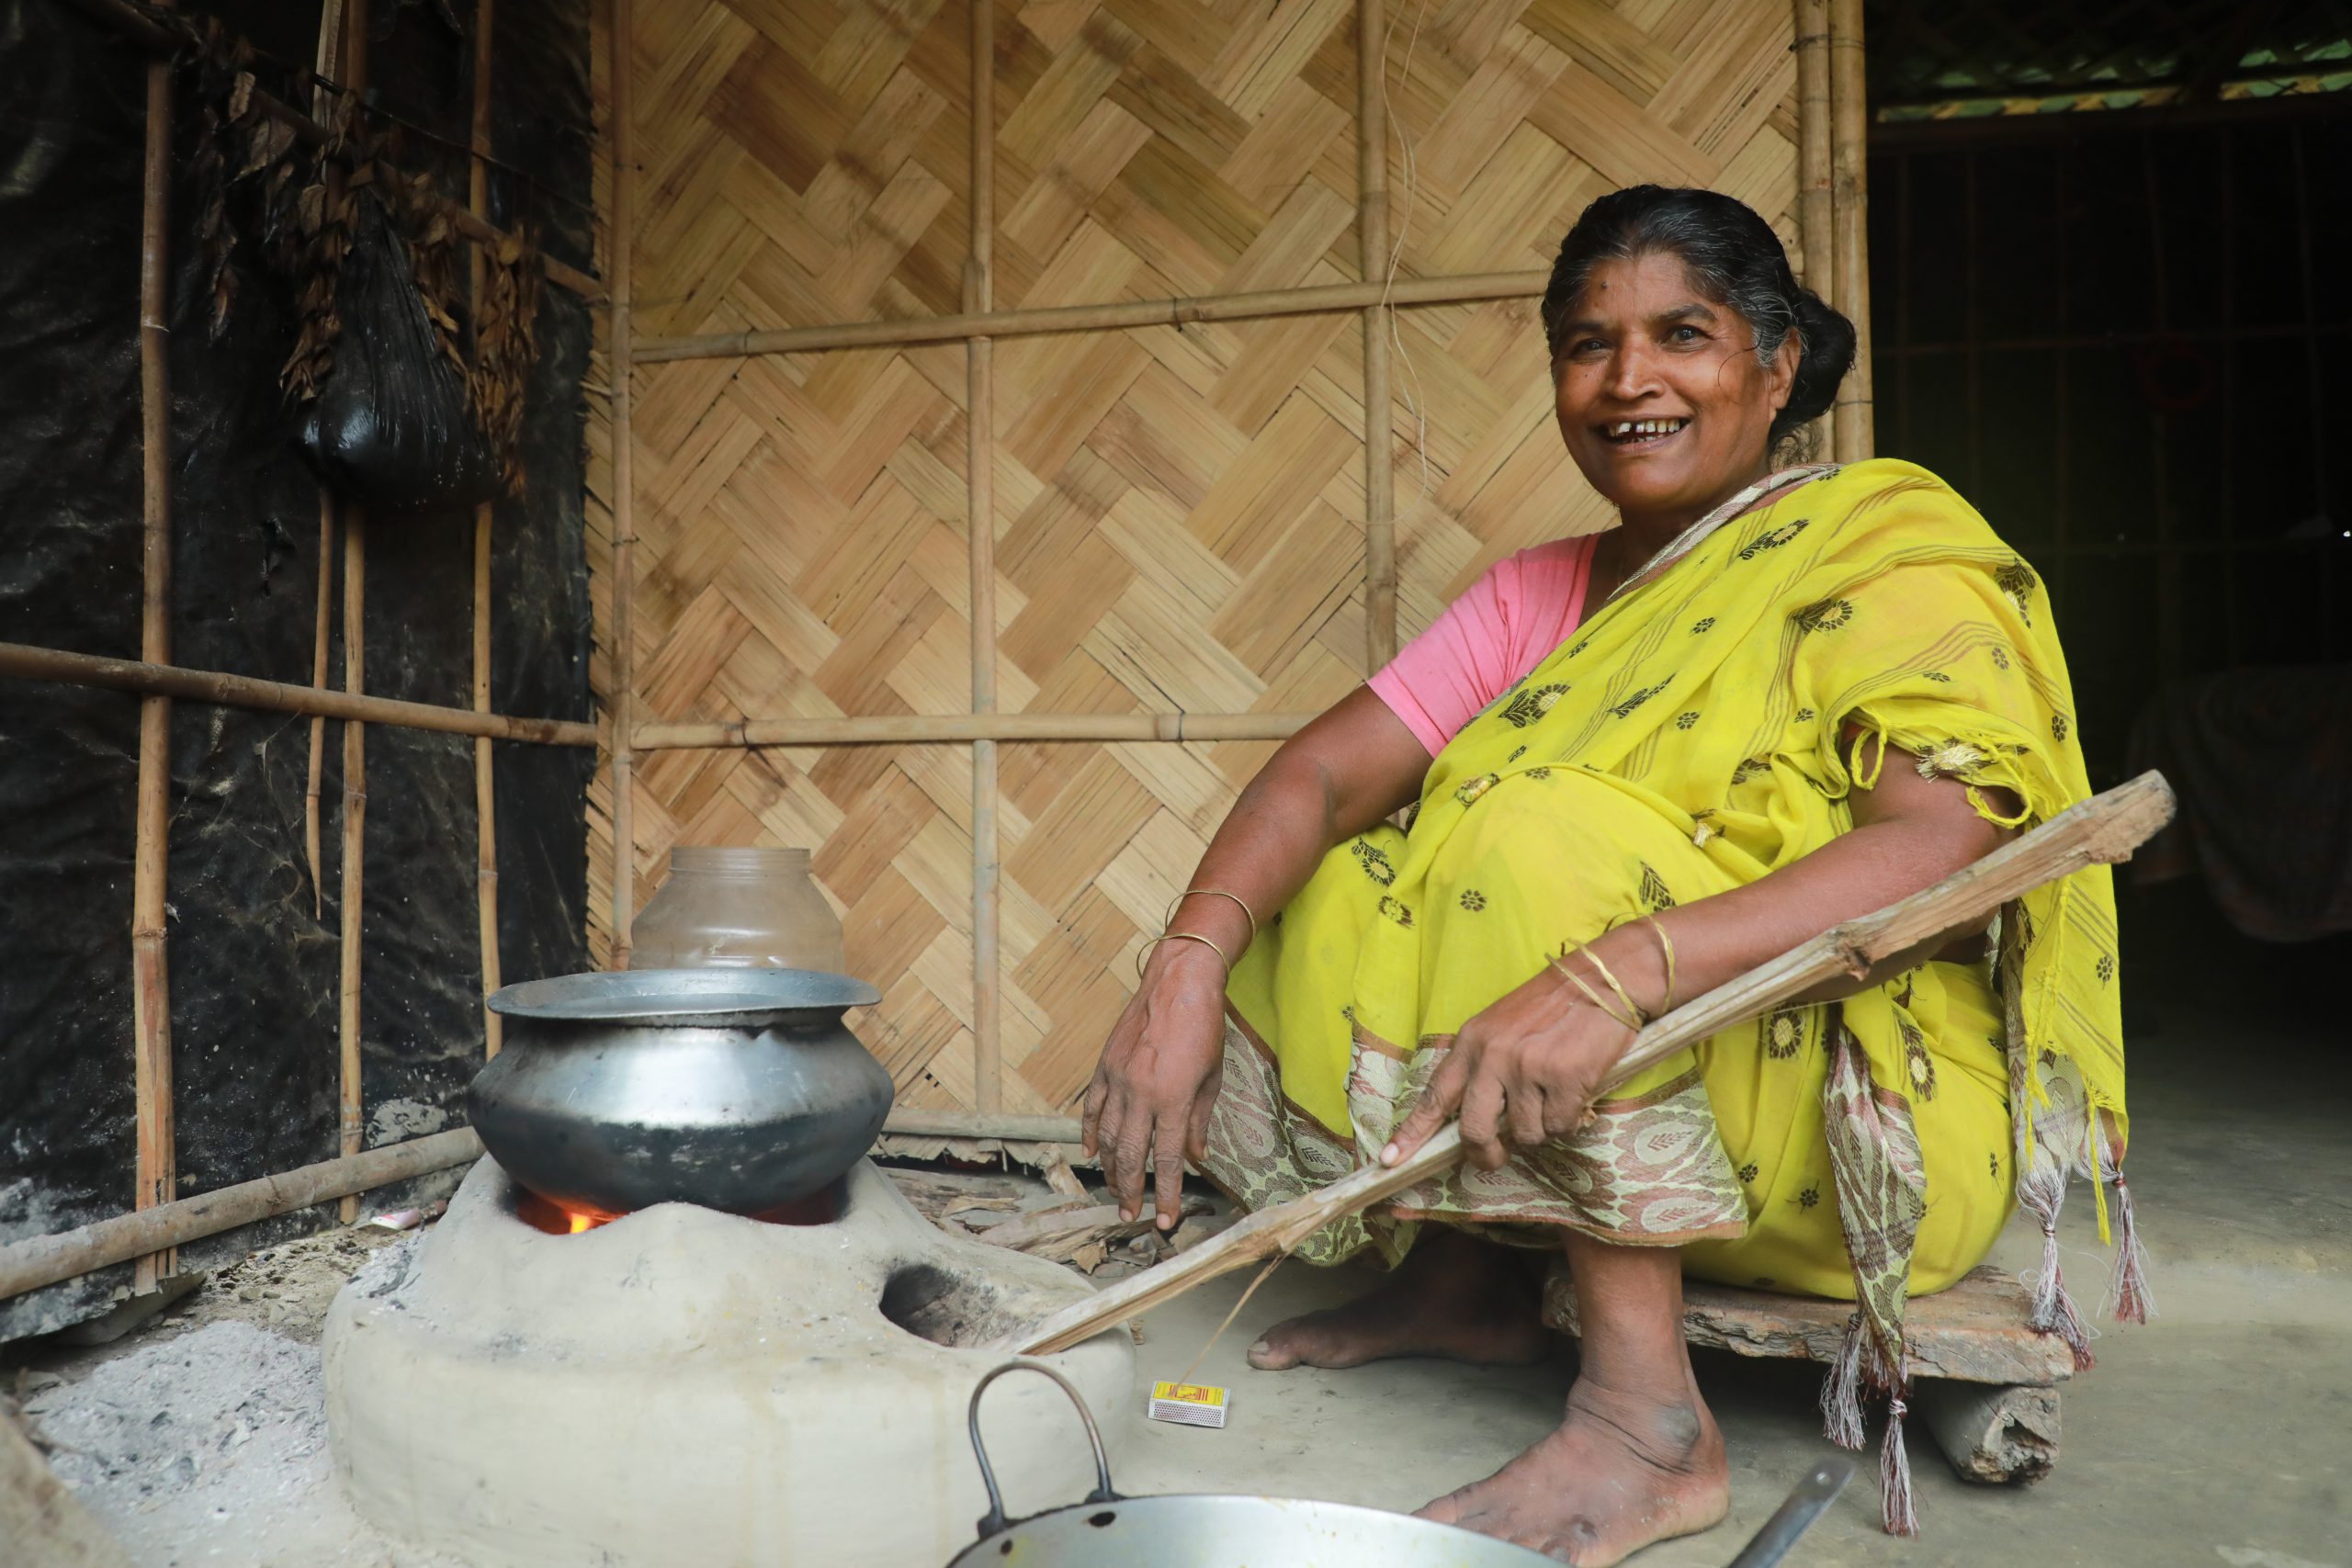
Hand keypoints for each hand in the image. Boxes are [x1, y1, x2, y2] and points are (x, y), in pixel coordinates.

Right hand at [1081, 941, 1227, 1229]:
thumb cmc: (1205, 1028)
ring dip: (1111, 1168)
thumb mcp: (1213, 1078)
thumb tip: (1195, 1156)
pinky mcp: (1105, 1066)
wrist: (1178, 982)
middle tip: (1131, 1215)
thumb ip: (1200, 1120)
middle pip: (1132, 1156)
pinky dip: (1091, 1134)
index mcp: (1174, 1100)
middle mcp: (1142, 1094)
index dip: (1166, 1195)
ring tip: (1116, 1190)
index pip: (1166, 1160)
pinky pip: (1093, 1108)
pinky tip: (1094, 1153)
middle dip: (1131, 1191)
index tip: (1164, 1220)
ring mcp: (1118, 1080)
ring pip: (1108, 1137)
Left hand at [1380, 961, 1635, 1170]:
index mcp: (1472, 1041)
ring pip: (1526, 1134)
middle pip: (1475, 1130)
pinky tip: (1576, 1089)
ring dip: (1542, 1126)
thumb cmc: (1553, 1005)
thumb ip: (1484, 1066)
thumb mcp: (1502, 1026)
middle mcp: (1494, 1056)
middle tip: (1495, 1157)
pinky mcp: (1565, 1078)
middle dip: (1485, 1154)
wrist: (1602, 979)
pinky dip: (1569, 1118)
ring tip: (1555, 1092)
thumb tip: (1480, 1120)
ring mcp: (1529, 1068)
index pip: (1435, 1095)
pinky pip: (1560, 1126)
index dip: (1412, 1133)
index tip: (1389, 1161)